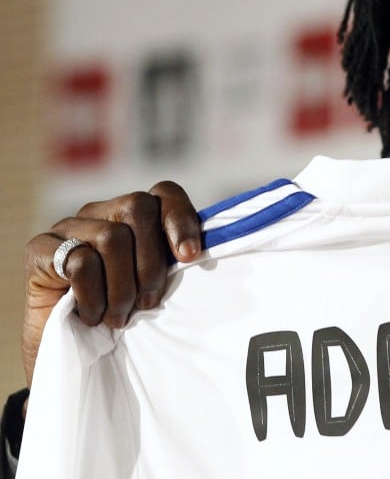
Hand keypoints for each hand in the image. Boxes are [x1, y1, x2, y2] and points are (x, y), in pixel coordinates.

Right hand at [22, 181, 200, 386]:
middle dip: (151, 262)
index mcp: (133, 215)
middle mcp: (101, 212)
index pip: (164, 193)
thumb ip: (171, 261)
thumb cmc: (118, 314)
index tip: (189, 256)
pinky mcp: (40, 248)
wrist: (68, 350)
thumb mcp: (152, 285)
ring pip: (111, 237)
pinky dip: (93, 296)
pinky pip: (79, 261)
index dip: (181, 220)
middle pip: (139, 209)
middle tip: (149, 303)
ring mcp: (69, 226)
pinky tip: (92, 316)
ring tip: (119, 317)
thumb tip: (196, 252)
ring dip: (121, 287)